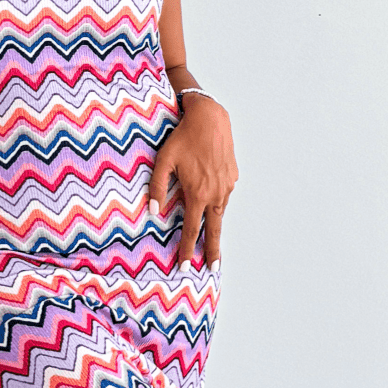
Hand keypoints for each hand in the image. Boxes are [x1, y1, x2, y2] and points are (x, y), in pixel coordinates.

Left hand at [148, 98, 237, 266]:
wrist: (210, 118)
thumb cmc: (183, 138)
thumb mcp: (163, 161)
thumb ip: (158, 187)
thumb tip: (155, 211)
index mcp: (198, 193)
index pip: (192, 229)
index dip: (187, 250)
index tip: (185, 266)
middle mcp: (216, 193)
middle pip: (214, 230)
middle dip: (212, 252)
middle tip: (212, 269)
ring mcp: (227, 185)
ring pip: (220, 212)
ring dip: (215, 228)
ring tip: (212, 243)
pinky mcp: (232, 177)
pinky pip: (224, 196)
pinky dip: (218, 205)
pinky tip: (212, 204)